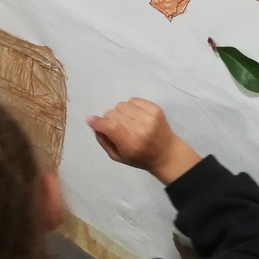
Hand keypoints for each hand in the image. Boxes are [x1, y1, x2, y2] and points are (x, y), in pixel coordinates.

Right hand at [86, 99, 200, 185]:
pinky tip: (136, 116)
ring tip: (127, 122)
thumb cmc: (140, 158)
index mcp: (131, 143)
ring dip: (120, 112)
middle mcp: (141, 128)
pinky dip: (130, 107)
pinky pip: (133, 100)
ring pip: (122, 105)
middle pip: (113, 114)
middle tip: (116, 128)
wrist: (166, 153)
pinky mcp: (155, 108)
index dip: (99, 122)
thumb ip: (104, 140)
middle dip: (110, 120)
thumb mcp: (118, 156)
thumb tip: (93, 122)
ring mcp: (150, 117)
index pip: (111, 126)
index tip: (91, 120)